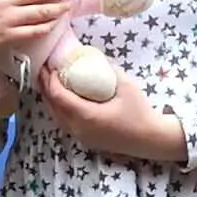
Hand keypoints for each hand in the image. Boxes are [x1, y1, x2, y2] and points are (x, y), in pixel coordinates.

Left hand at [38, 65, 189, 167]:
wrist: (151, 139)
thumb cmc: (140, 113)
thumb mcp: (125, 85)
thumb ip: (108, 69)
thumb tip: (95, 56)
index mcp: (85, 116)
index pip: (57, 96)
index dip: (50, 79)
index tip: (50, 65)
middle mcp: (78, 129)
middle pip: (52, 106)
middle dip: (45, 87)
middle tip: (46, 69)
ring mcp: (81, 136)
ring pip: (56, 116)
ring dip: (52, 98)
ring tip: (52, 81)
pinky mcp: (86, 140)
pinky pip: (65, 122)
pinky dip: (60, 108)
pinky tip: (66, 98)